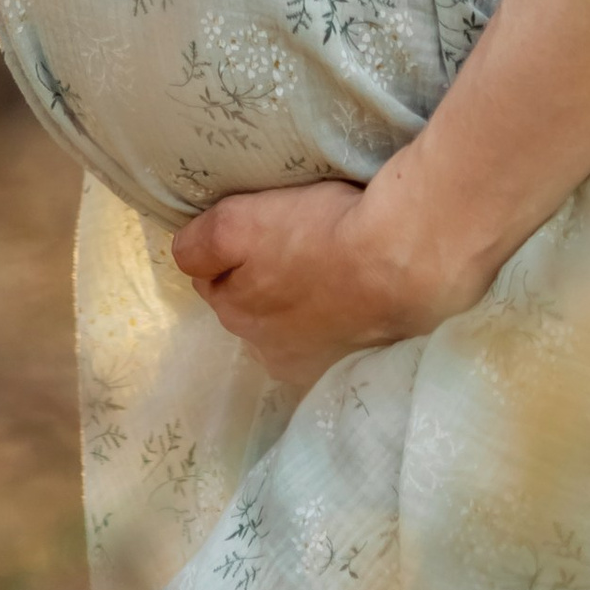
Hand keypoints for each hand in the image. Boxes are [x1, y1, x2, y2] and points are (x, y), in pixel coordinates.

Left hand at [168, 175, 468, 394]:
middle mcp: (271, 354)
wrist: (403, 259)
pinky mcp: (364, 364)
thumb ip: (199, 244)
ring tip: (334, 267)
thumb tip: (186, 255)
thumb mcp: (238, 225)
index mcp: (237, 317)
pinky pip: (339, 338)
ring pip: (298, 325)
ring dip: (307, 302)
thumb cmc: (318, 234)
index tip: (261, 227)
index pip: (216, 280)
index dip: (233, 251)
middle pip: (256, 306)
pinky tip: (358, 296)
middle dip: (267, 281)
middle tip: (299, 240)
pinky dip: (343, 318)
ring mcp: (320, 365)